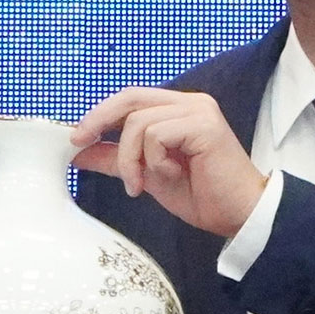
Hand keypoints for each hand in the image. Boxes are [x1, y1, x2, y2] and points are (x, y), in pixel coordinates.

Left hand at [69, 86, 267, 237]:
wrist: (238, 216)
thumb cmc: (201, 195)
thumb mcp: (147, 175)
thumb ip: (116, 158)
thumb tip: (79, 152)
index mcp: (178, 109)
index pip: (130, 99)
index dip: (99, 114)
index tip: (76, 138)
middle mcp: (190, 103)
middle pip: (129, 97)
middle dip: (98, 120)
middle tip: (79, 144)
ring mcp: (198, 110)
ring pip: (138, 122)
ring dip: (130, 158)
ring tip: (141, 185)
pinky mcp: (203, 124)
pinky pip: (156, 135)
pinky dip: (154, 161)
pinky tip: (171, 176)